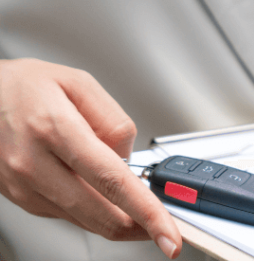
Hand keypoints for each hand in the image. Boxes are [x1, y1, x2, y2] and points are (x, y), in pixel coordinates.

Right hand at [0, 59, 181, 257]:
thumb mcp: (80, 84)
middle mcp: (34, 162)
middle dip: (139, 227)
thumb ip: (114, 122)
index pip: (112, 181)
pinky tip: (100, 194)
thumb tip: (128, 161)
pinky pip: (67, 214)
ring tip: (137, 209)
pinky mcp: (20, 198)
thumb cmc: (26, 87)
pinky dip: (92, 211)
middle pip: (99, 213)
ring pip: (85, 220)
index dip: (147, 212)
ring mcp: (23, 185)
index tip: (168, 233)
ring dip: (118, 221)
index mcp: (55, 129)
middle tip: (163, 228)